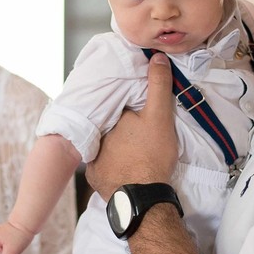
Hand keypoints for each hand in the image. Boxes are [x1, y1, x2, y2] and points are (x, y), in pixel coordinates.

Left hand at [85, 53, 177, 199]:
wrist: (143, 197)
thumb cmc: (151, 155)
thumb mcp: (159, 117)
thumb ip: (157, 86)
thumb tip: (156, 57)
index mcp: (112, 117)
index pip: (117, 104)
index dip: (127, 106)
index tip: (137, 111)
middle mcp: (97, 135)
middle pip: (110, 125)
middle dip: (119, 126)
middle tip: (136, 134)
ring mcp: (93, 157)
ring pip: (104, 145)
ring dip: (114, 146)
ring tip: (130, 150)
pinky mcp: (95, 177)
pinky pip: (101, 165)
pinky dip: (110, 165)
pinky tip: (121, 166)